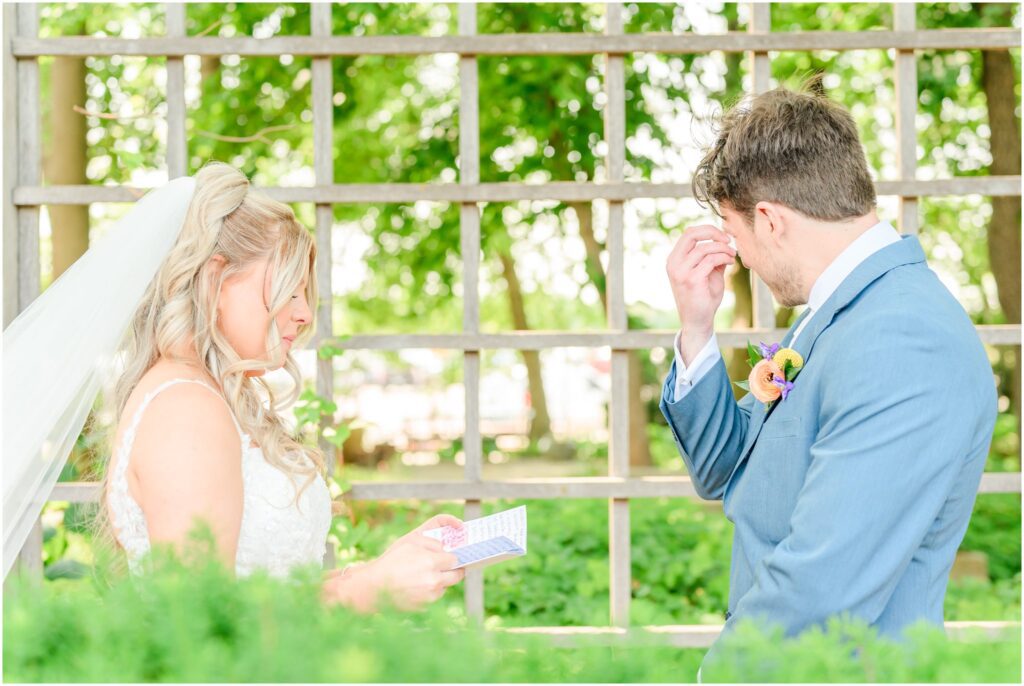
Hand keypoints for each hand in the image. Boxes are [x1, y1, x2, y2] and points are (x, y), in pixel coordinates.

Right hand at [365, 514, 465, 610]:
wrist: (374, 586)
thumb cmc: (391, 561)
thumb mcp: (410, 542)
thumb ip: (432, 542)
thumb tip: (447, 548)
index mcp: (431, 562)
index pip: (455, 560)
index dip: (452, 557)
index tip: (450, 556)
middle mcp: (433, 580)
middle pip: (457, 575)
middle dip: (454, 569)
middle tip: (448, 565)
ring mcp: (429, 596)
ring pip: (446, 586)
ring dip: (441, 580)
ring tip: (426, 574)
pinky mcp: (424, 606)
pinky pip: (434, 596)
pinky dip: (431, 590)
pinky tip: (418, 585)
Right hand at [666, 225, 735, 361]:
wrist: (698, 322)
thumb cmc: (703, 298)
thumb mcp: (707, 272)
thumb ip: (711, 256)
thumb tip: (724, 240)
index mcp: (674, 259)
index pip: (688, 233)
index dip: (707, 230)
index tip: (723, 237)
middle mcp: (673, 263)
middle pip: (691, 234)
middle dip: (713, 232)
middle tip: (728, 240)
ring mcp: (680, 271)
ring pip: (704, 248)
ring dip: (723, 249)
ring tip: (732, 256)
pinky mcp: (691, 279)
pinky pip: (710, 260)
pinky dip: (723, 258)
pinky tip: (729, 263)